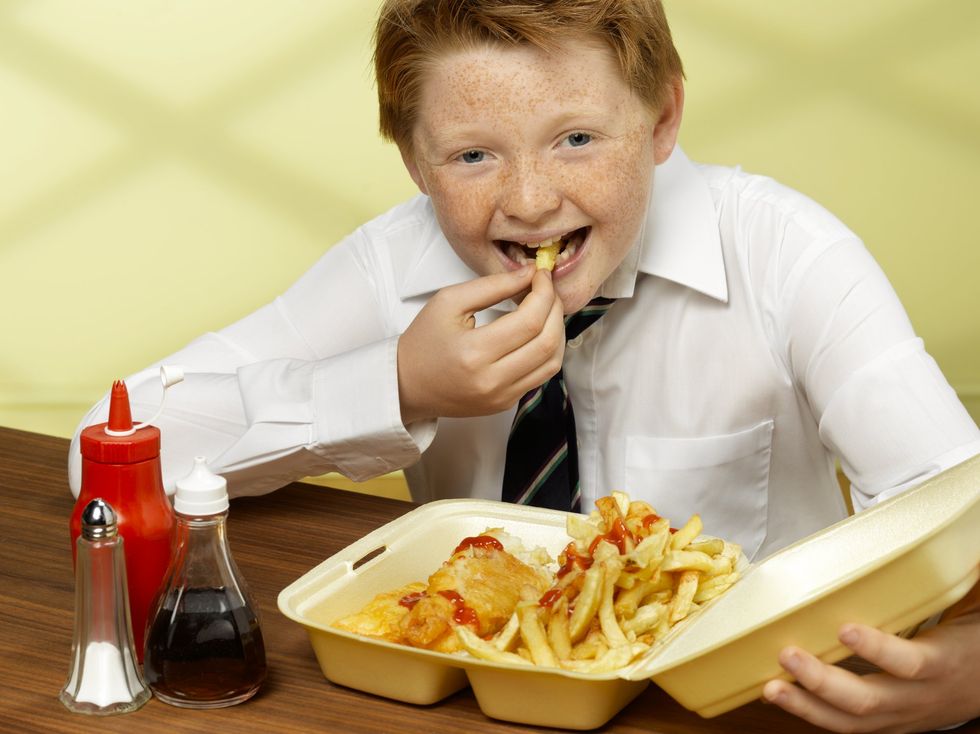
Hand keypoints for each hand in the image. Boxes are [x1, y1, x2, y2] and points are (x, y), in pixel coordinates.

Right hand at [397, 266, 564, 424]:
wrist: (406, 384)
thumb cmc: (423, 341)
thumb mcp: (448, 302)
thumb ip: (491, 286)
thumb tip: (529, 274)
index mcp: (473, 352)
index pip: (529, 320)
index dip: (544, 293)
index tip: (541, 275)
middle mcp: (491, 380)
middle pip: (547, 342)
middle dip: (555, 309)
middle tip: (547, 290)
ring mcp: (501, 396)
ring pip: (552, 362)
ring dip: (558, 331)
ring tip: (547, 310)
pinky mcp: (505, 403)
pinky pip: (541, 376)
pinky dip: (548, 351)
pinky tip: (539, 332)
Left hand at [763, 578, 979, 732]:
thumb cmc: (963, 644)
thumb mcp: (957, 617)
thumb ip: (931, 587)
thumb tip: (934, 536)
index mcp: (938, 665)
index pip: (910, 663)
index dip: (878, 648)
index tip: (845, 628)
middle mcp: (916, 697)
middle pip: (868, 700)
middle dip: (823, 681)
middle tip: (788, 654)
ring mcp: (897, 717)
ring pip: (850, 721)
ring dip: (806, 705)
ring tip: (772, 687)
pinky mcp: (882, 726)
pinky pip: (843, 725)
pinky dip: (808, 712)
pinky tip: (777, 695)